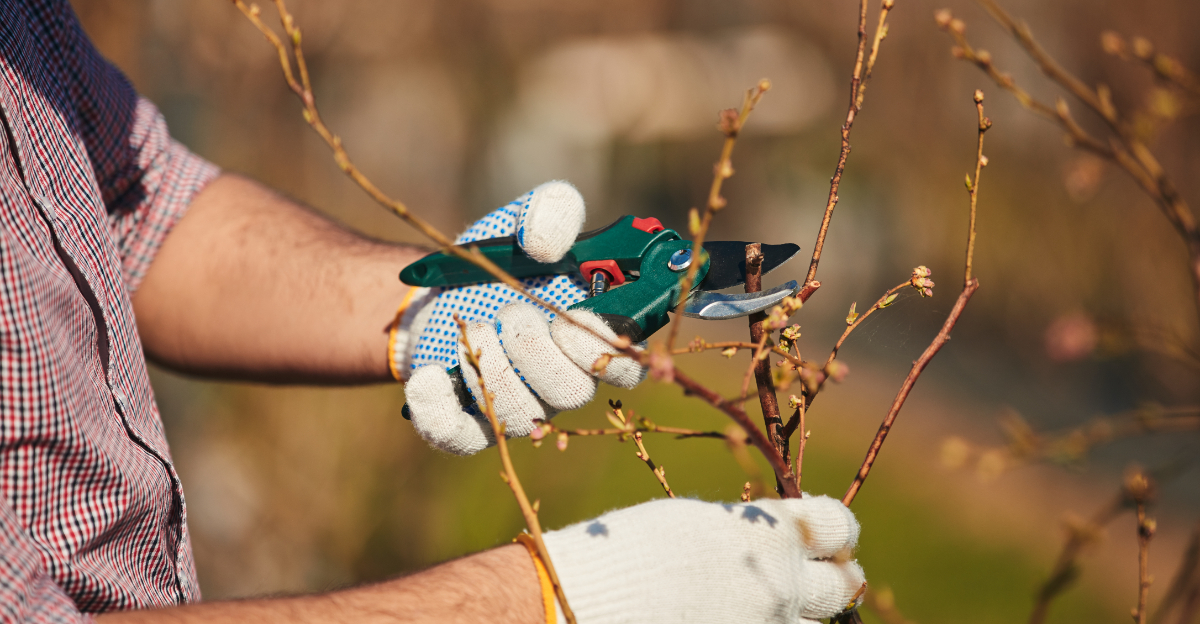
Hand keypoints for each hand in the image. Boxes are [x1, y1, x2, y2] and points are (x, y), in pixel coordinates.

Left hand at [399, 181, 645, 454]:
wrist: (438, 294)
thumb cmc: (499, 264)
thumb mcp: (523, 224)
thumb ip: (551, 215)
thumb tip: (549, 244)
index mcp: (589, 338)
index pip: (625, 366)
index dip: (605, 350)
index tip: (571, 317)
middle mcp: (561, 380)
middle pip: (572, 393)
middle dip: (538, 353)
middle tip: (511, 314)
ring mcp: (517, 407)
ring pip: (521, 414)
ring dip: (494, 370)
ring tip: (473, 328)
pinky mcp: (468, 425)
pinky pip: (460, 437)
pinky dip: (440, 411)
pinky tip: (427, 376)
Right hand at [543, 495, 865, 623]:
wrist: (590, 606)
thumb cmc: (632, 552)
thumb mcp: (699, 525)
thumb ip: (749, 532)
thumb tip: (774, 538)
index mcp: (772, 535)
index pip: (839, 528)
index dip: (833, 531)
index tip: (823, 535)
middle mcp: (785, 586)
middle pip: (845, 586)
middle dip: (832, 578)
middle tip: (812, 577)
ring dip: (798, 615)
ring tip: (765, 608)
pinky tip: (735, 621)